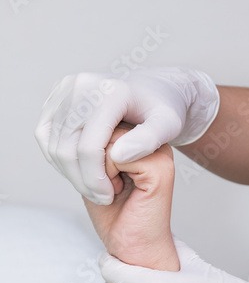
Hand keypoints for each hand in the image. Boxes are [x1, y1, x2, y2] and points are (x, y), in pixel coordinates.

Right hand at [35, 68, 218, 204]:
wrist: (151, 91)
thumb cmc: (162, 112)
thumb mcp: (168, 126)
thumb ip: (149, 141)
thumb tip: (118, 155)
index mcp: (111, 92)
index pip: (89, 148)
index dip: (95, 180)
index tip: (108, 196)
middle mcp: (83, 85)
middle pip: (67, 148)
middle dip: (82, 180)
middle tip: (100, 196)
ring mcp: (66, 89)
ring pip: (52, 144)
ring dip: (69, 172)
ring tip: (93, 185)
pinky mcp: (56, 96)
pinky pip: (45, 135)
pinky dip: (58, 158)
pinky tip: (80, 169)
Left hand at [83, 123, 177, 269]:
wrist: (131, 247)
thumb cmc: (113, 214)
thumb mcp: (93, 170)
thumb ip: (91, 143)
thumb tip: (76, 119)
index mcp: (140, 139)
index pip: (101, 122)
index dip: (88, 151)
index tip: (101, 178)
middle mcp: (153, 141)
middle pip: (103, 127)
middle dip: (91, 160)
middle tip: (107, 186)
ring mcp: (159, 152)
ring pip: (107, 139)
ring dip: (98, 170)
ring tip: (114, 188)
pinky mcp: (159, 167)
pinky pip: (117, 155)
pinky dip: (107, 177)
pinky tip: (120, 192)